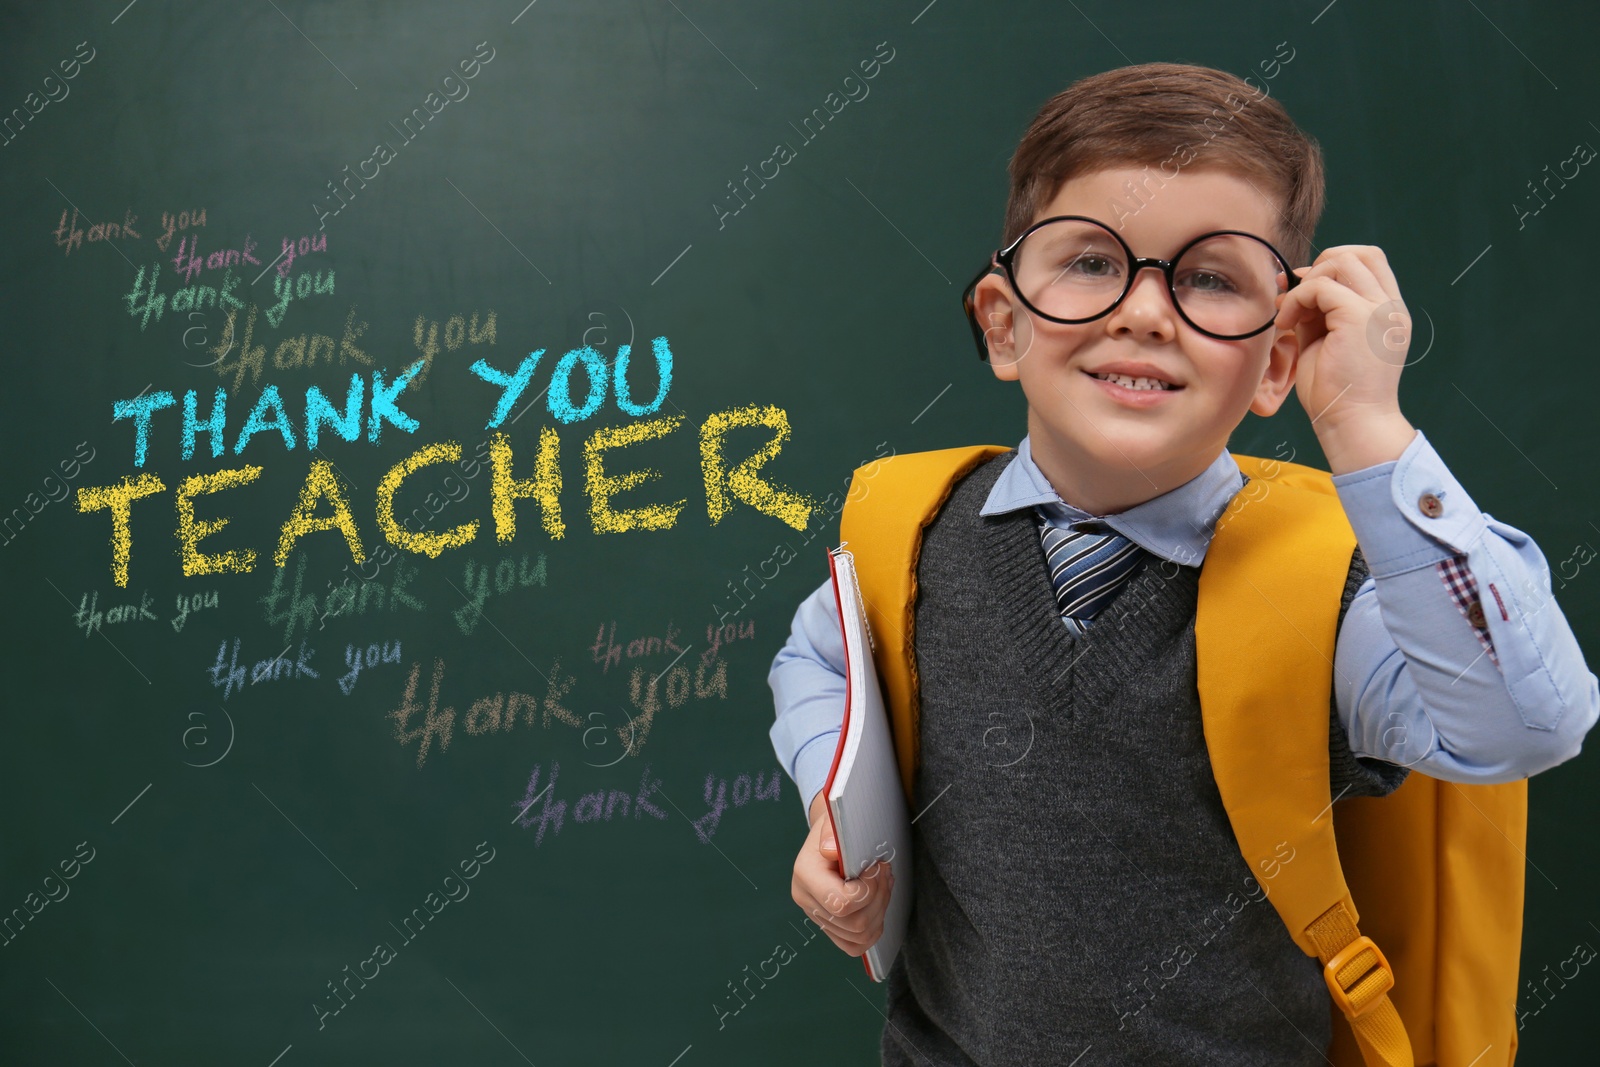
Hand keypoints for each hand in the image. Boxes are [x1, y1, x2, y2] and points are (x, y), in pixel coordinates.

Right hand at [790, 790, 893, 956]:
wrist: (829, 836)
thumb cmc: (836, 828)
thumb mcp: (835, 820)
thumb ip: (832, 833)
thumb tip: (831, 850)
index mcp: (805, 875)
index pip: (841, 903)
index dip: (868, 890)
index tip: (875, 866)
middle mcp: (807, 901)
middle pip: (855, 925)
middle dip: (879, 899)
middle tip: (884, 873)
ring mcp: (817, 917)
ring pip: (859, 937)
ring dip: (880, 911)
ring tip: (883, 884)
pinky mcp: (829, 927)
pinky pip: (854, 945)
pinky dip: (872, 930)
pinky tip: (877, 905)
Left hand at [1273, 245, 1415, 470]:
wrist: (1351, 423)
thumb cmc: (1336, 391)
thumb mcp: (1324, 341)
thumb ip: (1315, 311)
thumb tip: (1290, 284)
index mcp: (1387, 311)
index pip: (1368, 261)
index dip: (1332, 265)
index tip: (1303, 292)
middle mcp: (1390, 306)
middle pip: (1357, 253)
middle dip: (1319, 267)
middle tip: (1297, 300)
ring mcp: (1379, 309)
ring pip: (1340, 262)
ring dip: (1305, 284)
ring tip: (1290, 317)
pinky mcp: (1359, 317)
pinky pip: (1320, 286)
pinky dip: (1296, 299)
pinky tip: (1287, 325)